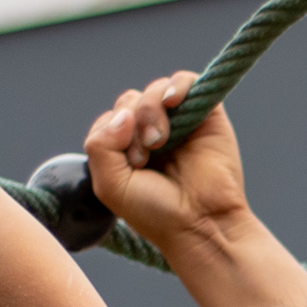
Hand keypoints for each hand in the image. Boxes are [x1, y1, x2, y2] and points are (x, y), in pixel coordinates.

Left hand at [85, 71, 252, 253]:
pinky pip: (185, 80)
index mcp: (130, 149)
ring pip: (154, 90)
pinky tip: (172, 101)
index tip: (132, 163)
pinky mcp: (208, 116)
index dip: (113, 131)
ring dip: (150, 110)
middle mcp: (155, 133)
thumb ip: (99, 145)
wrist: (202, 225)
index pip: (111, 118)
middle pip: (130, 100)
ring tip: (159, 141)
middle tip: (145, 156)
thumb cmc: (157, 213)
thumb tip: (124, 113)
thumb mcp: (110, 184)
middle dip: (131, 124)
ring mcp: (182, 123)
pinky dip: (175, 85)